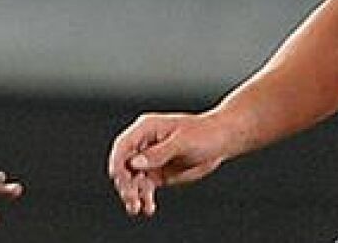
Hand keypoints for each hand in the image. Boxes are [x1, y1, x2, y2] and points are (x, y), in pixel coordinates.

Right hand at [107, 111, 233, 216]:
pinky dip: (145, 198)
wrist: (221, 141)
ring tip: (136, 207)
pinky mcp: (158, 173)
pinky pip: (145, 188)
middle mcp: (144, 145)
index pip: (124, 145)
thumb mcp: (182, 142)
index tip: (117, 177)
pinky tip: (148, 208)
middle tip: (131, 198)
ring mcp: (151, 160)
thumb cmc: (204, 133)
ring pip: (133, 179)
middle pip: (125, 165)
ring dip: (132, 193)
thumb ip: (158, 153)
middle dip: (125, 183)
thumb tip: (135, 163)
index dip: (117, 161)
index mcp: (146, 129)